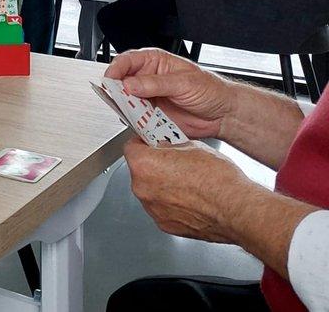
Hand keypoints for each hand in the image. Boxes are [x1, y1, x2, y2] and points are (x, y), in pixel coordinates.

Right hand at [106, 49, 234, 139]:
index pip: (126, 61)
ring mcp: (149, 98)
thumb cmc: (210, 90)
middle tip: (120, 99)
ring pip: (126, 102)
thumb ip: (155, 83)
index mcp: (154, 62)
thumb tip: (130, 84)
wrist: (223, 114)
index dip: (116, 70)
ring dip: (126, 108)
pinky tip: (141, 122)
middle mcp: (148, 79)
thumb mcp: (183, 83)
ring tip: (133, 113)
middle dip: (117, 91)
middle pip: (121, 82)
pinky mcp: (152, 116)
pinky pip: (136, 118)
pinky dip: (135, 122)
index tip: (111, 81)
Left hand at [123, 140, 254, 242]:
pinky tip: (190, 199)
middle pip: (140, 171)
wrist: (237, 209)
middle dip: (154, 166)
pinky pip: (162, 208)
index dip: (142, 143)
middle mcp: (143, 188)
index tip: (149, 144)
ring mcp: (153, 209)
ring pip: (151, 191)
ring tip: (187, 184)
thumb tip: (165, 148)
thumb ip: (169, 147)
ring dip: (162, 187)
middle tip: (173, 164)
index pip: (131, 147)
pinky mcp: (165, 225)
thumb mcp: (191, 146)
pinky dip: (172, 204)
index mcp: (144, 165)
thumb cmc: (219, 180)